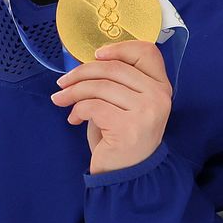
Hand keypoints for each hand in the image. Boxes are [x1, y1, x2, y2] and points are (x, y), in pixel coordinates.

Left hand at [50, 41, 171, 173]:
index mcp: (161, 86)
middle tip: (63, 82)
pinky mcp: (128, 127)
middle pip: (114, 67)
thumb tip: (85, 66)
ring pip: (100, 86)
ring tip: (61, 100)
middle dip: (82, 72)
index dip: (119, 48)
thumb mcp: (126, 103)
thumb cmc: (123, 136)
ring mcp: (146, 111)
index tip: (96, 56)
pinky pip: (93, 106)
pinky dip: (77, 109)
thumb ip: (117, 82)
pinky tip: (74, 119)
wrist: (127, 174)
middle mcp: (159, 96)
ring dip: (73, 92)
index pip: (146, 51)